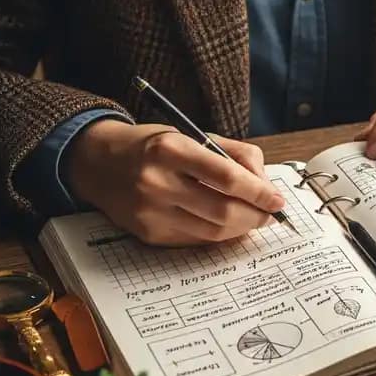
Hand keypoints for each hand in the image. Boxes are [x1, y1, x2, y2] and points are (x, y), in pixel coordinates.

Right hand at [63, 120, 286, 245]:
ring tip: (253, 218)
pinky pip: (196, 240)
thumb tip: (266, 186)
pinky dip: (219, 235)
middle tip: (270, 213)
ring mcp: (150, 212)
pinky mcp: (148, 234)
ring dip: (242, 229)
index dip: (260, 192)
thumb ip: (236, 156)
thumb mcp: (194, 135)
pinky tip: (227, 224)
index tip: (277, 200)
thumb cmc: (156, 146)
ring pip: (213, 232)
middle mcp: (157, 182)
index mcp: (171, 149)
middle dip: (256, 216)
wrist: (98, 161)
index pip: (228, 178)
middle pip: (224, 211)